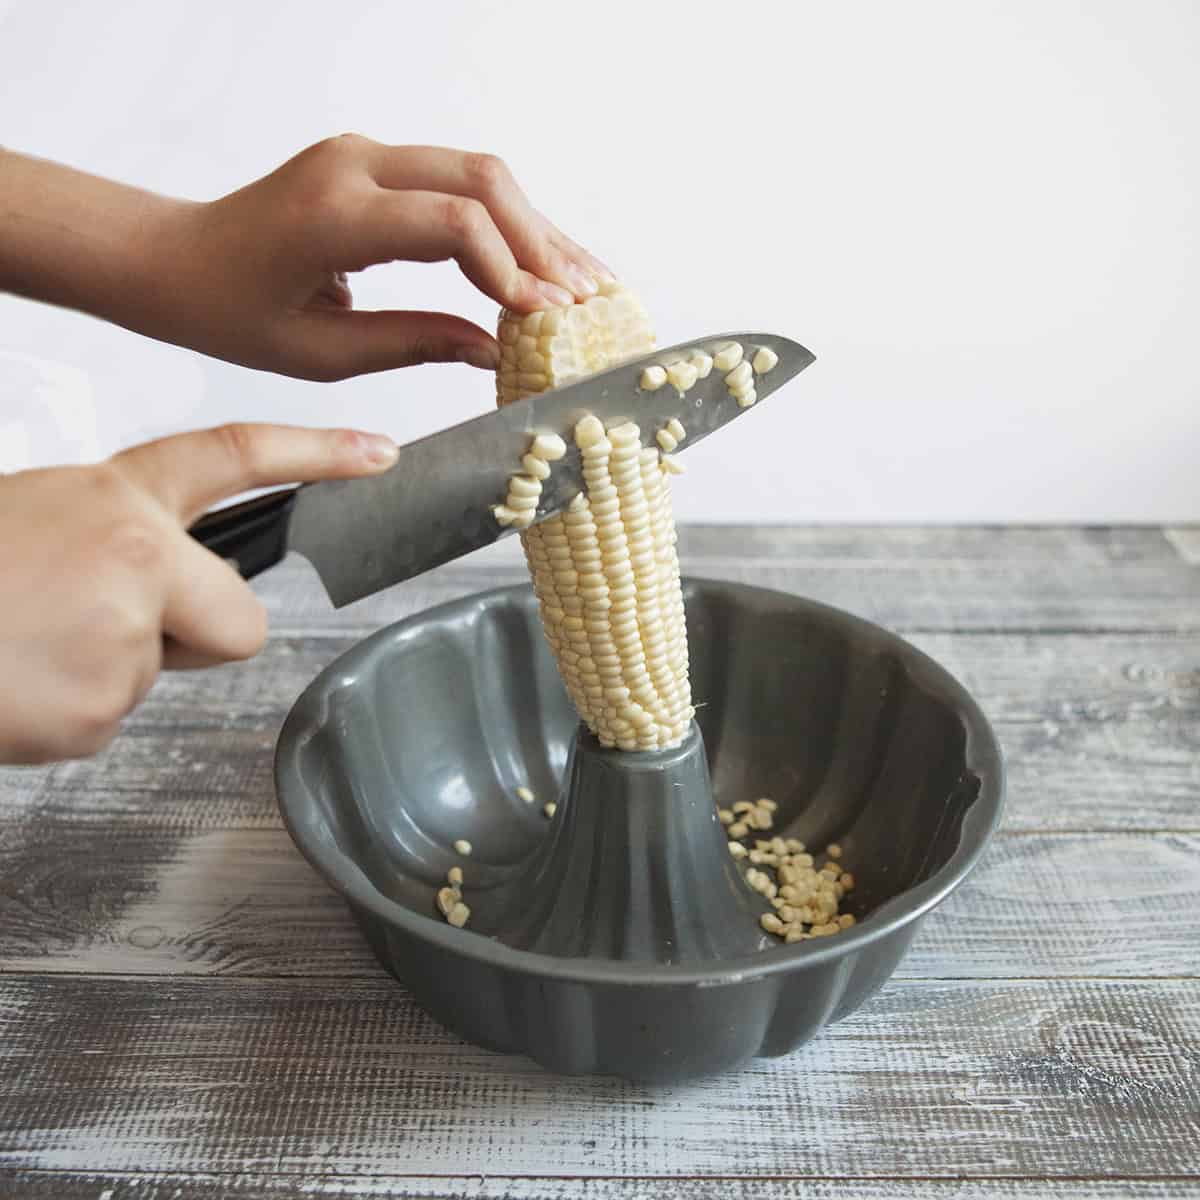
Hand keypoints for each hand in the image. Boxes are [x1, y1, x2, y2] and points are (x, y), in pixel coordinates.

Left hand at [0, 138, 612, 381]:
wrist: (173, 258)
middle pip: (482, 181)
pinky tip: (538, 258)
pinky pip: (458, 181)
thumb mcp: (322, 352)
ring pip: (480, 173)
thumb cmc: (229, 311)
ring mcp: (366, 154)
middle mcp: (354, 164)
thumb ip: (415, 345)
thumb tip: (495, 351)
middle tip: (588, 299)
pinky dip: (505, 220)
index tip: (546, 319)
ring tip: (582, 281)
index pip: (452, 223)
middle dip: (544, 243)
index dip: (511, 270)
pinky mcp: (375, 163)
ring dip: (536, 227)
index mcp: (334, 213)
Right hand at [0, 423, 397, 763]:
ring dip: (105, 672)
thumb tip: (154, 585)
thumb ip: (109, 543)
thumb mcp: (32, 522)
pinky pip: (114, 720)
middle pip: (241, 621)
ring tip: (22, 648)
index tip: (376, 451)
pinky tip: (13, 684)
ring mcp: (124, 633)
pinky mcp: (102, 708)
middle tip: (91, 626)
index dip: (313, 450)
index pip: (234, 457)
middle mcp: (136, 554)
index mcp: (113, 499)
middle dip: (191, 635)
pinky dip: (67, 713)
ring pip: (163, 675)